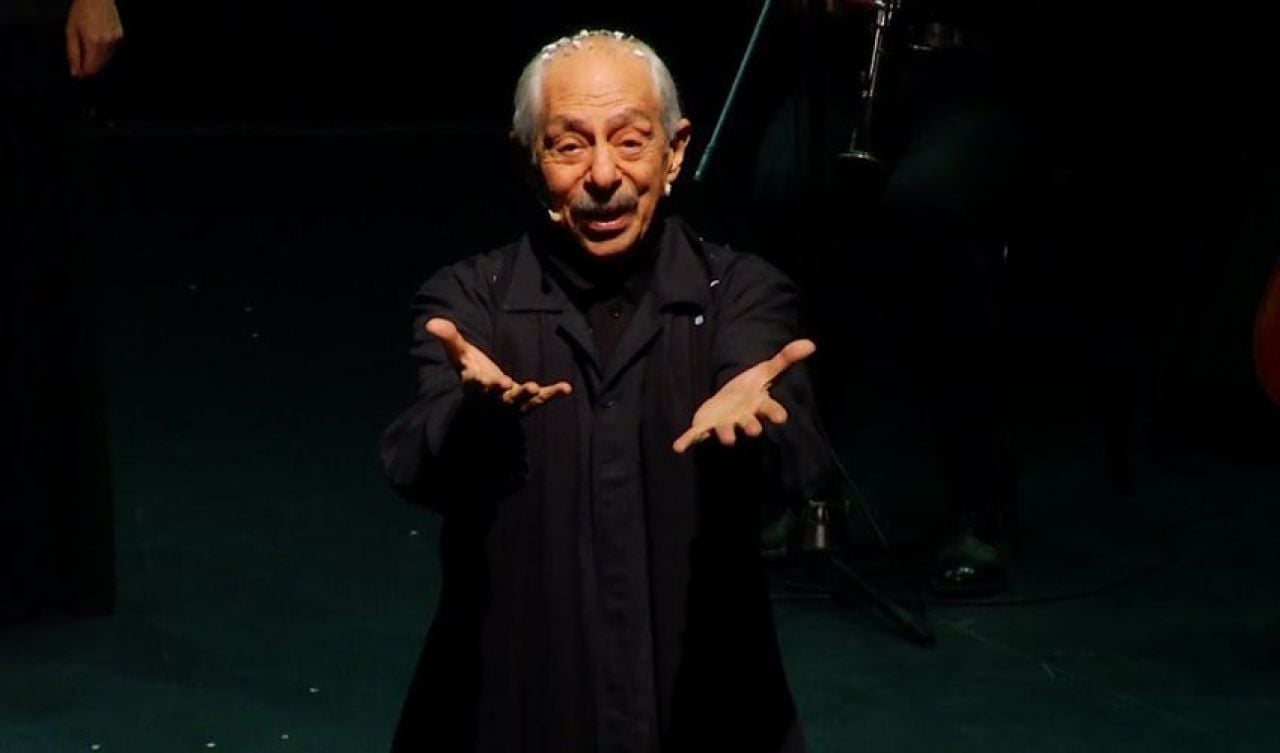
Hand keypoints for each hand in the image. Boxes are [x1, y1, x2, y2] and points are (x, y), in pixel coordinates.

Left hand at [65, 0, 122, 78]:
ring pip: (106, 60)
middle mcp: (107, 44)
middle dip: (89, 66)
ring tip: (88, 45)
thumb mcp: (70, 32)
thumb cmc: (80, 12)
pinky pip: (111, 51)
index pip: (91, 69)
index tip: (77, 72)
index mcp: (93, 43)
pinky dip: (103, 51)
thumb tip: (75, 73)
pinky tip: (97, 39)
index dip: (83, 73)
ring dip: (96, 59)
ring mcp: (116, 41)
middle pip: (99, 66)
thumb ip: (73, 54)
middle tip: (80, 59)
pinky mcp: (120, 37)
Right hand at [426, 317, 571, 411]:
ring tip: (534, 387)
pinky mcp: (527, 403)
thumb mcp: (461, 355)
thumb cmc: (473, 373)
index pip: (476, 386)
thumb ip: (449, 339)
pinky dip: (552, 394)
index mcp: (475, 386)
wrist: (485, 400)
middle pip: (498, 397)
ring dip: (527, 396)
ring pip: (518, 402)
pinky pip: (540, 400)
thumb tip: (431, 322)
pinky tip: (566, 388)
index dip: (483, 384)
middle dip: (506, 392)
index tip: (491, 379)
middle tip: (515, 386)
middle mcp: (492, 399)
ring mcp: (511, 403)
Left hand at [672, 339, 815, 453]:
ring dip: (725, 434)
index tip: (782, 417)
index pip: (770, 409)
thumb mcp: (765, 370)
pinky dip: (687, 441)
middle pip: (749, 424)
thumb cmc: (749, 388)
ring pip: (725, 431)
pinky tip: (678, 447)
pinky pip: (696, 436)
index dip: (775, 413)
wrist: (727, 400)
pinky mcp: (706, 427)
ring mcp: (724, 424)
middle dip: (751, 427)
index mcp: (757, 405)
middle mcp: (742, 417)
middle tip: (753, 431)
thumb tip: (811, 343)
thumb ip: (785, 359)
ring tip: (728, 438)